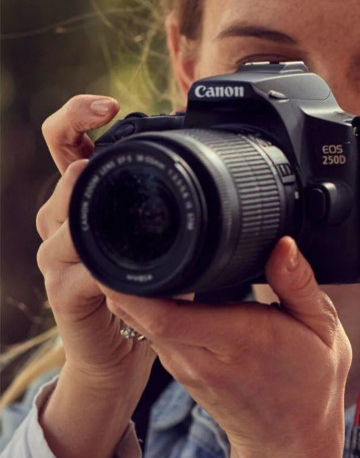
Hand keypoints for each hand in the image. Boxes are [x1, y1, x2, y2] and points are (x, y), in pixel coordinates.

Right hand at [36, 95, 154, 401]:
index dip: (76, 117)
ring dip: (78, 207)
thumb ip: (171, 197)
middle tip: (98, 148)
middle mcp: (63, 223)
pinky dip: (94, 268)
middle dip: (78, 162)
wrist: (119, 351)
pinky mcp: (65, 296)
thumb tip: (204, 153)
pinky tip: (109, 264)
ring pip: (58, 221)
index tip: (107, 105)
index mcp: (88, 199)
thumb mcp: (160, 235)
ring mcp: (58, 259)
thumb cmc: (144, 286)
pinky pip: (74, 275)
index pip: (66, 143)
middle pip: (61, 179)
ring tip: (91, 185)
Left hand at [103, 236, 350, 457]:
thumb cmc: (311, 383)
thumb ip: (299, 283)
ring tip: (140, 252)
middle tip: (126, 237)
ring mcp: (186, 368)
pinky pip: (151, 333)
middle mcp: (202, 358)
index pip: (165, 315)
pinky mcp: (180, 371)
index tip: (130, 250)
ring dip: (132, 290)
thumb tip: (283, 245)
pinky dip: (144, 307)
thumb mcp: (323, 329)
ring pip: (140, 323)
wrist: (291, 441)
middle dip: (125, 277)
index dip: (138, 284)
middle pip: (140, 315)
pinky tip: (156, 285)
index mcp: (239, 342)